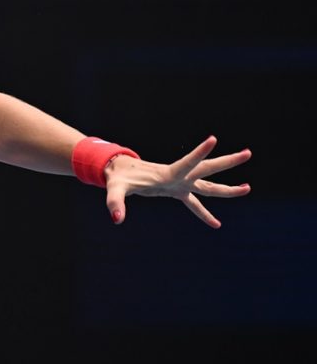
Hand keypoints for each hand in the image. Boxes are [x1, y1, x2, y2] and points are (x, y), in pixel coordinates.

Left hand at [104, 136, 251, 228]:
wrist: (119, 171)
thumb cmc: (117, 178)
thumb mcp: (115, 190)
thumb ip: (115, 203)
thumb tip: (117, 219)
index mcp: (167, 174)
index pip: (187, 163)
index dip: (199, 152)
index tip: (214, 138)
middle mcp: (178, 177)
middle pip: (207, 169)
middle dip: (227, 162)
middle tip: (248, 153)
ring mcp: (179, 184)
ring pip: (208, 186)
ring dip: (227, 188)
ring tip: (248, 187)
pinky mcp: (176, 191)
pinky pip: (195, 203)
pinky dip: (204, 214)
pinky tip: (216, 225)